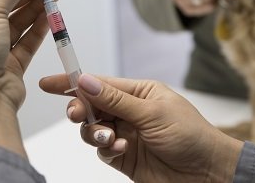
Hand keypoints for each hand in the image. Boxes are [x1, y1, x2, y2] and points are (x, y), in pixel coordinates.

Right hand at [39, 74, 243, 181]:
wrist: (207, 172)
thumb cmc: (190, 135)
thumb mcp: (152, 113)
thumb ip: (115, 100)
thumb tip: (85, 81)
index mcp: (140, 92)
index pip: (100, 83)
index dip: (73, 81)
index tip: (48, 83)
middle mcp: (130, 111)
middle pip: (92, 106)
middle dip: (81, 110)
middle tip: (78, 116)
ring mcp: (126, 134)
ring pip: (93, 130)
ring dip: (95, 133)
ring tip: (110, 139)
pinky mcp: (125, 158)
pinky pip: (103, 151)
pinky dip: (106, 150)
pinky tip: (121, 150)